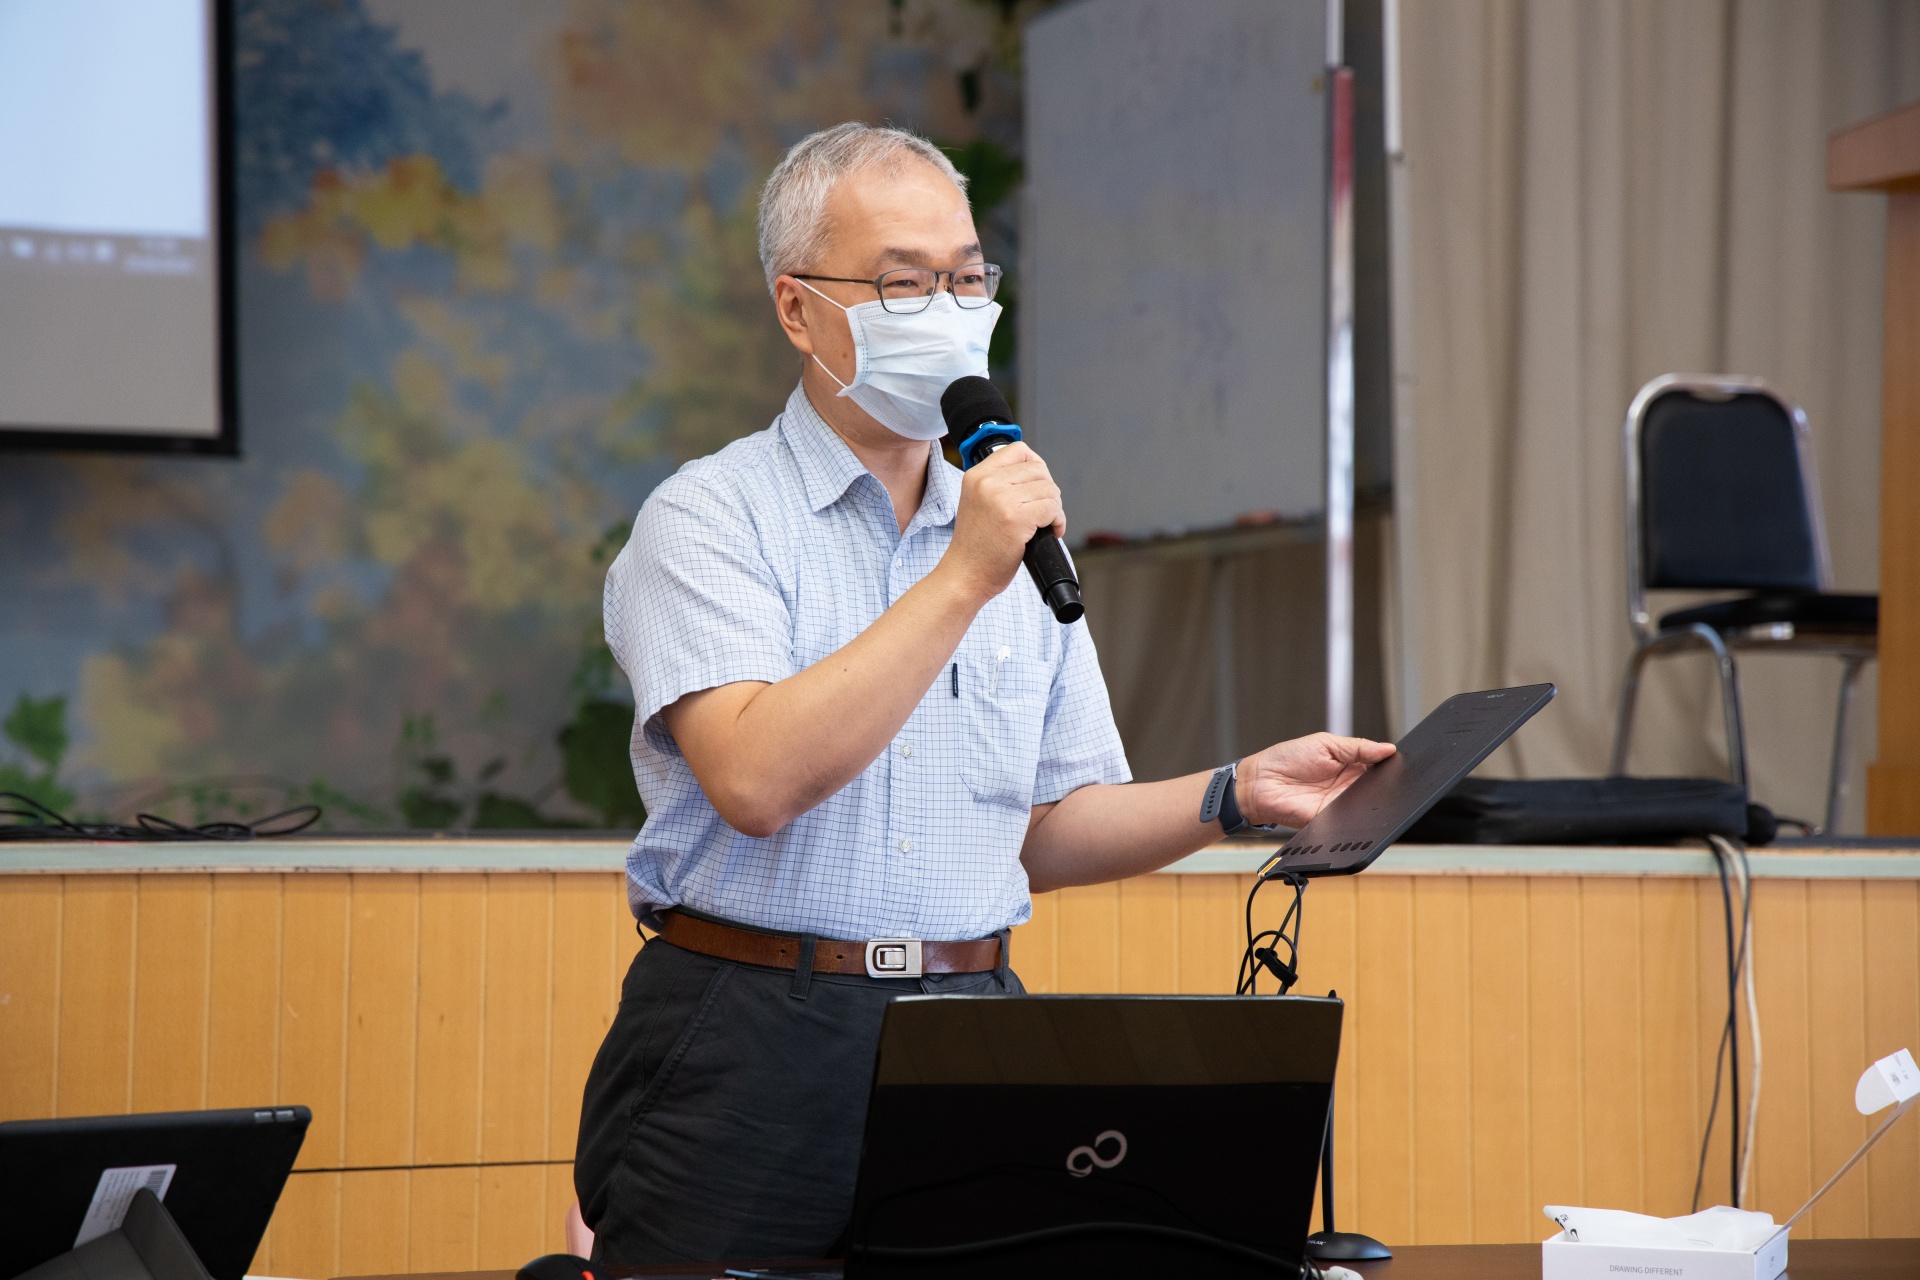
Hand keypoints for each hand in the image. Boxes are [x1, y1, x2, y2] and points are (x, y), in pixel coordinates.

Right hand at [941, 441, 1064, 601]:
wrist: (965, 574)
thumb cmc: (976, 546)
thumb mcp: (978, 502)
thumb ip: (999, 483)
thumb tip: (1036, 473)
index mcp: (976, 475)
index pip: (1019, 450)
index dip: (1036, 466)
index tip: (1037, 485)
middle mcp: (987, 482)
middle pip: (1039, 469)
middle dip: (1048, 491)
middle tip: (1043, 511)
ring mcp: (1001, 499)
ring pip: (1049, 489)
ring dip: (1055, 508)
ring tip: (1046, 523)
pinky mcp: (1016, 519)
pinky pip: (1052, 509)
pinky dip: (1058, 521)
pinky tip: (1050, 532)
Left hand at [1236, 733, 1395, 828]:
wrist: (1259, 782)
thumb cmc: (1286, 758)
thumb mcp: (1325, 743)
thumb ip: (1357, 747)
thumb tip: (1388, 749)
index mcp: (1350, 765)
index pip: (1378, 767)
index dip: (1390, 765)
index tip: (1402, 761)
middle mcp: (1348, 787)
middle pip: (1378, 789)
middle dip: (1387, 785)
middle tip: (1394, 778)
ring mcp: (1340, 805)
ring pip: (1368, 806)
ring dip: (1374, 800)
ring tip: (1377, 791)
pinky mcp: (1331, 820)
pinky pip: (1350, 821)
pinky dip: (1356, 816)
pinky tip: (1358, 806)